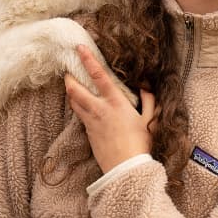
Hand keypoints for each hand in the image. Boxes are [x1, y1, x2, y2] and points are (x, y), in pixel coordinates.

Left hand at [62, 42, 156, 171]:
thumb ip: (148, 100)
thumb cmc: (140, 143)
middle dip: (69, 78)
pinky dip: (78, 108)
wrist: (126, 168)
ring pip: (74, 103)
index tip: (80, 49)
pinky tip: (82, 106)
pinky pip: (80, 116)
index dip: (88, 60)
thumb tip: (146, 87)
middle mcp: (100, 110)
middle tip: (67, 70)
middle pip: (75, 89)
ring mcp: (91, 122)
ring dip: (71, 92)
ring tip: (72, 85)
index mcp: (115, 103)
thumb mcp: (150, 119)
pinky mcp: (88, 134)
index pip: (98, 76)